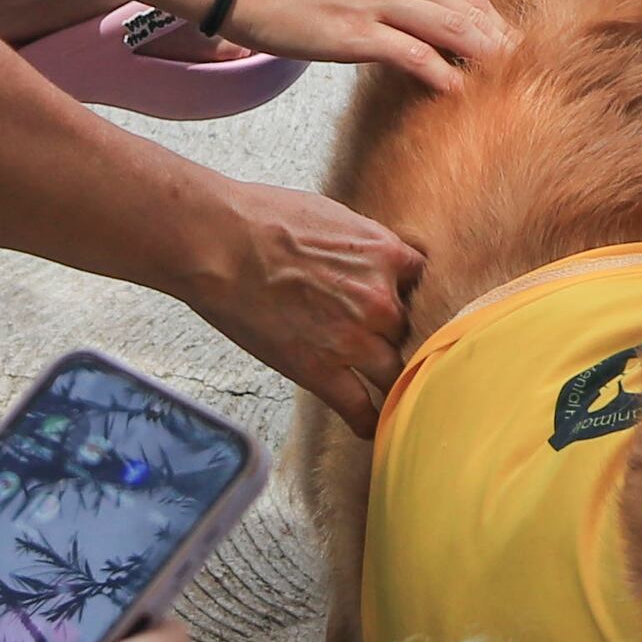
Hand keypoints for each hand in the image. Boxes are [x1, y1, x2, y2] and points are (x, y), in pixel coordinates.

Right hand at [183, 179, 420, 428]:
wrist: (219, 244)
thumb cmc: (262, 219)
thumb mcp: (332, 216)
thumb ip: (363, 245)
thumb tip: (369, 259)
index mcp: (384, 254)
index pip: (422, 282)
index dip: (409, 294)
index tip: (402, 302)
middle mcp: (379, 299)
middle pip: (411, 329)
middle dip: (397, 335)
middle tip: (382, 340)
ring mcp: (353, 339)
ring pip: (395, 372)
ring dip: (391, 380)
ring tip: (392, 392)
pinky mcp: (320, 371)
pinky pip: (360, 408)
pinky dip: (369, 421)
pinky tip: (372, 426)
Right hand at [214, 0, 507, 90]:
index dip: (494, 21)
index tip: (512, 48)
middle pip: (468, 11)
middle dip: (500, 43)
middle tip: (527, 73)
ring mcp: (379, 0)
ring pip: (451, 31)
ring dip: (483, 59)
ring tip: (507, 85)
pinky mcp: (356, 33)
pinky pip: (414, 56)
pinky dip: (442, 75)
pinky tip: (458, 92)